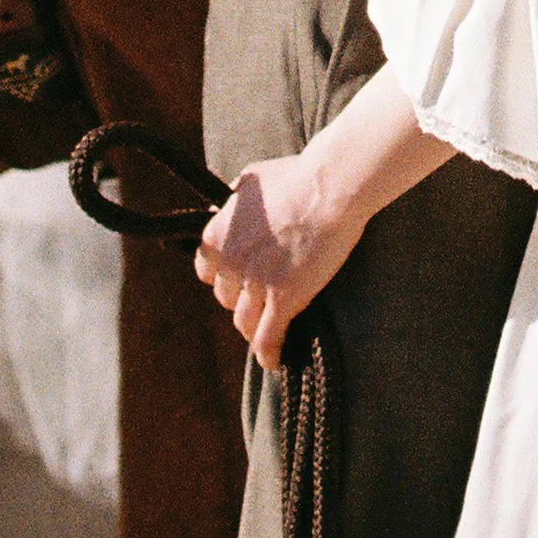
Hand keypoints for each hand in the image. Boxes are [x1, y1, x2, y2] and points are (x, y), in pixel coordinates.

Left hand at [196, 152, 362, 374]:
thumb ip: (231, 203)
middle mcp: (231, 261)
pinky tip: (274, 360)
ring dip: (255, 327)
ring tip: (267, 331)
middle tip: (264, 294)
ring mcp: (257, 282)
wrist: (331, 185)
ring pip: (245, 322)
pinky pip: (268, 337)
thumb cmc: (296, 176)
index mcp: (217, 234)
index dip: (225, 275)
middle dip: (244, 297)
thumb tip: (221, 212)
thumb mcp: (249, 181)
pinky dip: (269, 352)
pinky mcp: (284, 298)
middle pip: (227, 298)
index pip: (206, 272)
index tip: (240, 277)